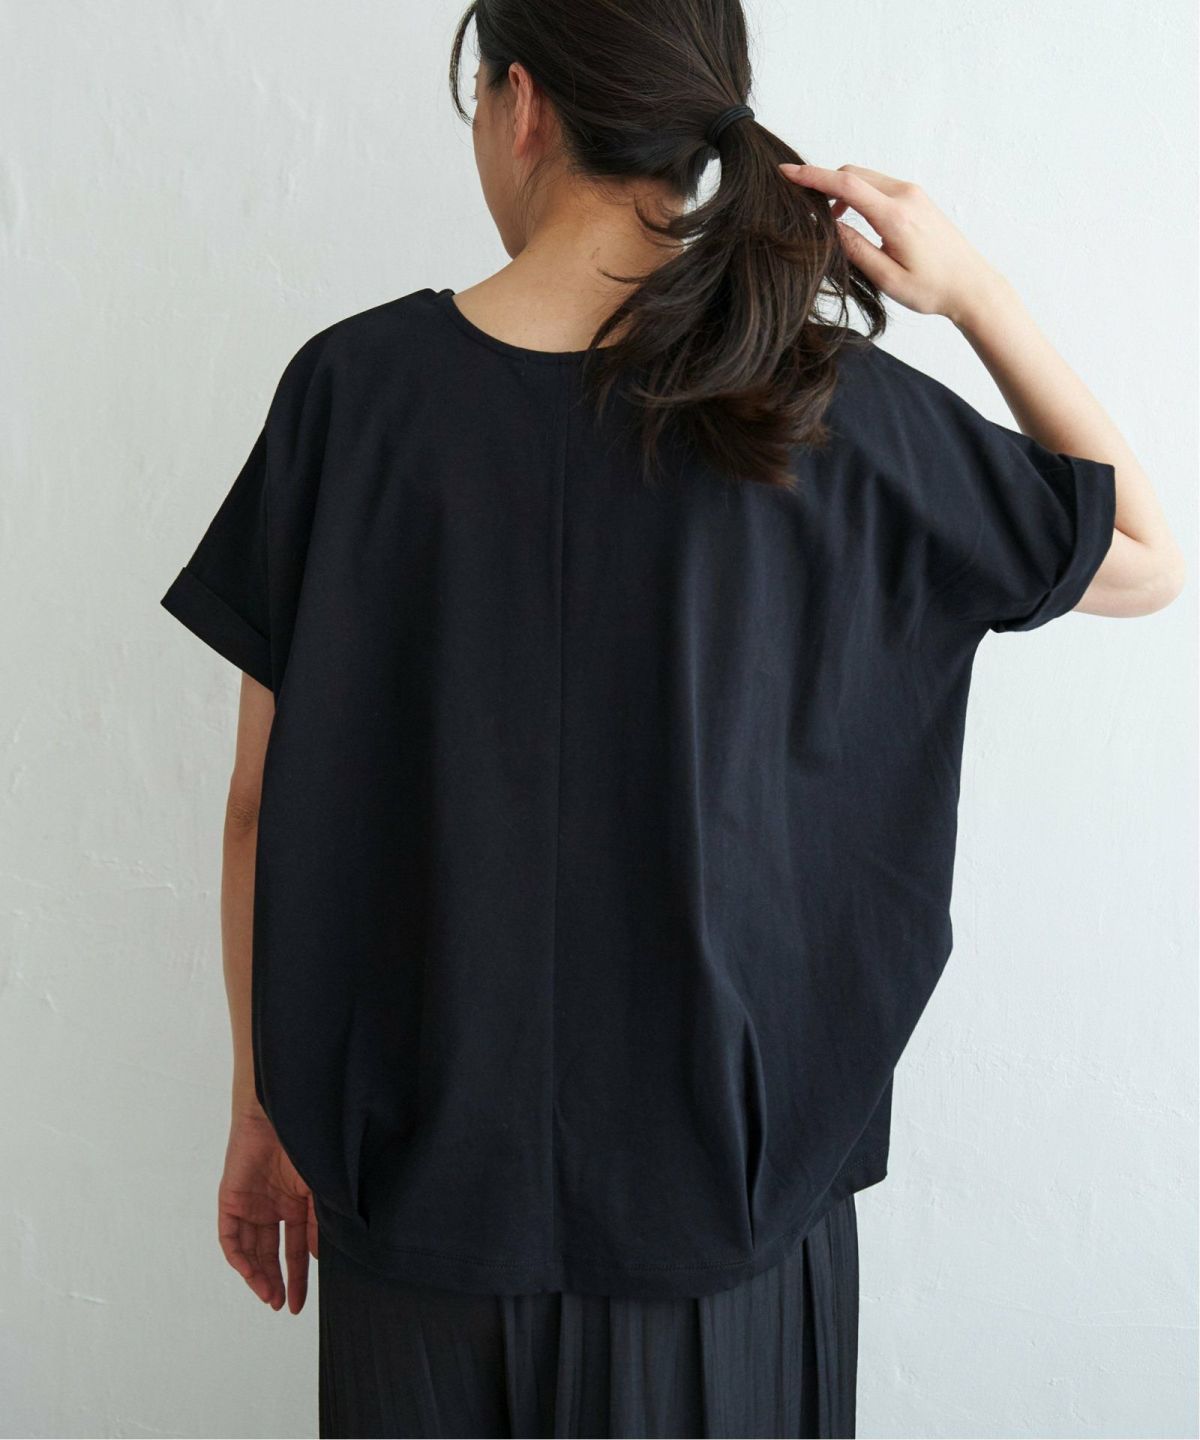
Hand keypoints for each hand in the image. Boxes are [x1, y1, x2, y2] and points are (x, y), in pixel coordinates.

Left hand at [218, 1108, 317, 1312]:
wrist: (277, 1114)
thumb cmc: (305, 1142)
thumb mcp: (319, 1188)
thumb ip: (320, 1221)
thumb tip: (320, 1257)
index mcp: (296, 1204)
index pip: (296, 1248)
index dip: (300, 1275)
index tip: (303, 1302)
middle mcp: (272, 1207)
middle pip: (272, 1254)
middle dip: (278, 1281)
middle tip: (284, 1305)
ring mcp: (251, 1205)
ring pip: (250, 1251)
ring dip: (258, 1275)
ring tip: (270, 1296)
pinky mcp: (231, 1201)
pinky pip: (230, 1238)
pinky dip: (239, 1258)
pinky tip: (250, 1273)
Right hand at [779, 162, 1010, 327]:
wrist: (971, 285)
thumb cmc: (932, 289)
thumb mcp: (887, 278)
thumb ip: (856, 250)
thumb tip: (830, 226)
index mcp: (896, 216)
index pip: (846, 185)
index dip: (812, 177)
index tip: (786, 173)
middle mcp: (906, 196)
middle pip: (853, 173)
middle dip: (824, 182)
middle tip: (803, 205)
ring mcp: (913, 194)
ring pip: (866, 177)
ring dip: (842, 190)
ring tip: (828, 219)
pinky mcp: (916, 198)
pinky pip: (879, 185)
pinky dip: (858, 193)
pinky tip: (852, 217)